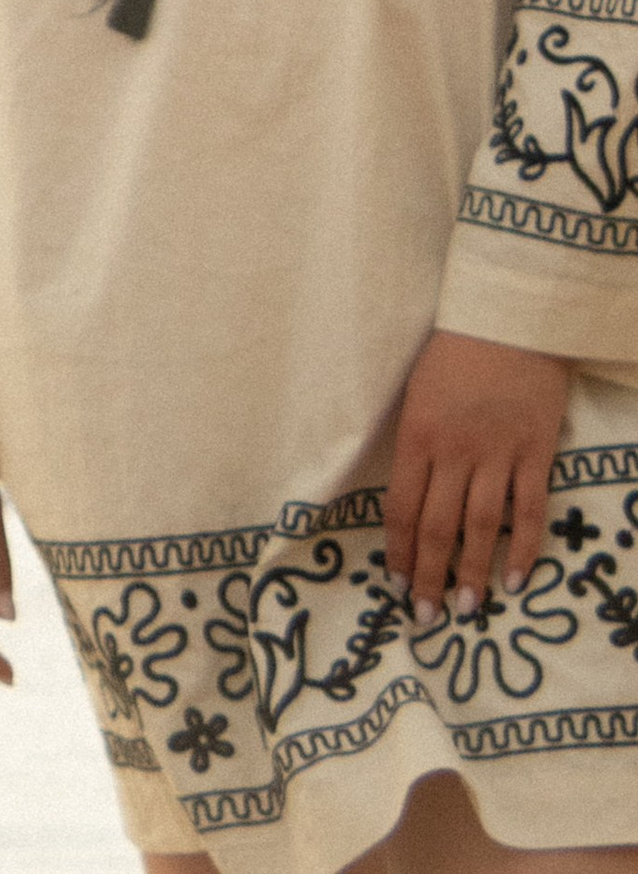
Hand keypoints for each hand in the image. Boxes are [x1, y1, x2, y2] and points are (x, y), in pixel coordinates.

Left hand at [384, 330, 569, 623]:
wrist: (509, 316)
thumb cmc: (453, 352)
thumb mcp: (415, 392)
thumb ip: (414, 444)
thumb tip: (408, 500)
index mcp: (417, 434)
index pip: (400, 508)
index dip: (398, 553)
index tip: (396, 585)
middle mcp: (455, 450)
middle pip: (437, 527)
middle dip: (429, 577)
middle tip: (425, 617)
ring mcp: (498, 453)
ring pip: (481, 527)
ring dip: (473, 573)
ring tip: (467, 610)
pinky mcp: (536, 452)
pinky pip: (530, 510)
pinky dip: (524, 549)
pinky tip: (516, 580)